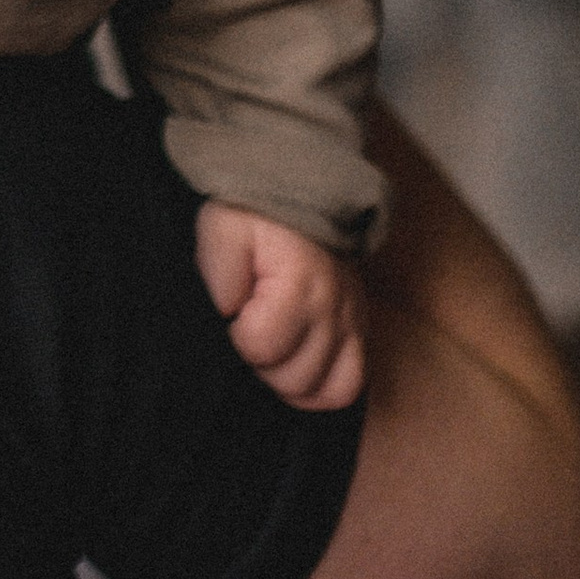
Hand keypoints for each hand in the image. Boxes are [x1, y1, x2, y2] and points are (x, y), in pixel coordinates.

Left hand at [195, 202, 366, 411]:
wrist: (301, 187)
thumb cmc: (257, 212)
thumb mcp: (222, 227)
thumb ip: (219, 272)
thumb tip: (228, 314)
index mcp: (297, 285)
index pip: (260, 347)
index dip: (235, 337)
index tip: (231, 315)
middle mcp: (333, 310)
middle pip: (295, 378)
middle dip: (262, 365)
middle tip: (248, 333)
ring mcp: (353, 322)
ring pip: (327, 390)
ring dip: (291, 381)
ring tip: (271, 352)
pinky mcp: (360, 328)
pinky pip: (351, 383)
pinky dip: (323, 387)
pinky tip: (297, 369)